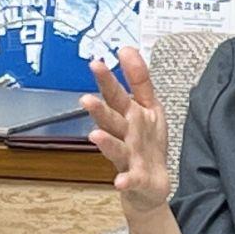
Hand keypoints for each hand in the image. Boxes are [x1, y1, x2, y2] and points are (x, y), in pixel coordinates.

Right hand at [83, 48, 169, 216]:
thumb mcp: (149, 106)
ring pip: (116, 148)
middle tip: (86, 99)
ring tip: (95, 135)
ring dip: (106, 142)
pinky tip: (120, 181)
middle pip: (111, 121)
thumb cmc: (146, 142)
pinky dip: (125, 180)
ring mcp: (128, 157)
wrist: (148, 185)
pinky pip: (130, 179)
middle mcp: (124, 135)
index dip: (107, 81)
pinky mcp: (136, 178)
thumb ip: (139, 79)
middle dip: (99, 110)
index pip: (116, 96)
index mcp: (129, 116)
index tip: (96, 63)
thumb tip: (127, 48)